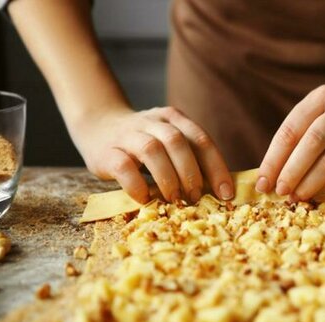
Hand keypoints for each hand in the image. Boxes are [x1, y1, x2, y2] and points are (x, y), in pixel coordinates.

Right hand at [72, 107, 233, 203]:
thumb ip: (189, 159)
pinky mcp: (106, 151)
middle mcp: (153, 122)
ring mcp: (128, 134)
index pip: (201, 140)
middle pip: (178, 142)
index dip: (216, 168)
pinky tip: (144, 199)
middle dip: (191, 173)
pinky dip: (137, 185)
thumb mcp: (169, 143)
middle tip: (195, 197)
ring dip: (167, 178)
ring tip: (174, 200)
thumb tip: (217, 193)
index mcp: (174, 119)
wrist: (98, 126)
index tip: (226, 193)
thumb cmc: (144, 144)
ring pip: (152, 150)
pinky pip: (123, 166)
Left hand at [256, 85, 324, 199]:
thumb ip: (300, 137)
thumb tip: (272, 176)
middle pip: (311, 144)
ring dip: (311, 182)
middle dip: (291, 172)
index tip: (262, 182)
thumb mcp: (321, 112)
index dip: (273, 159)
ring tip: (297, 197)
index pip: (290, 130)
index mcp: (320, 97)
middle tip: (279, 192)